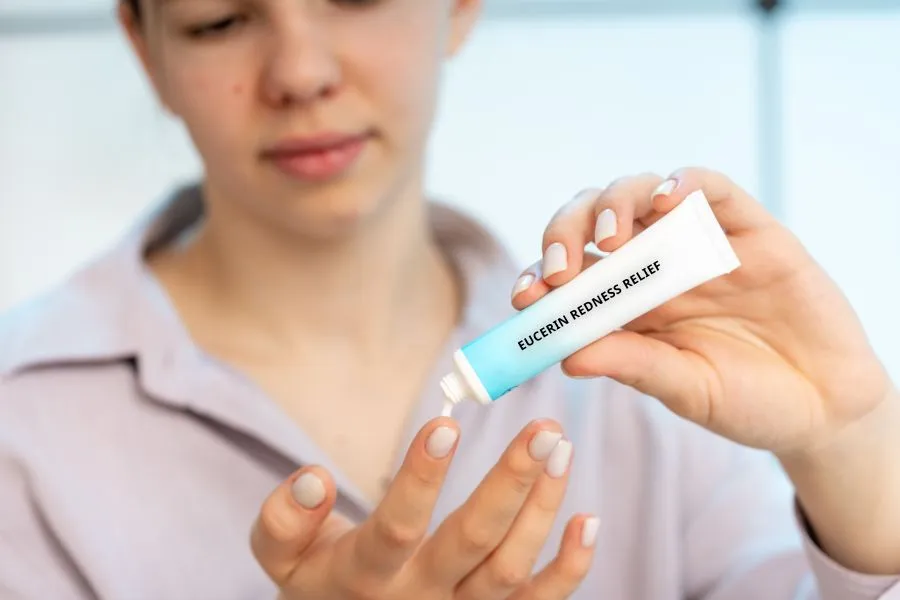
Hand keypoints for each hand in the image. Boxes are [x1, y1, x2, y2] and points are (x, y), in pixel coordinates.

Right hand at [250, 418, 597, 598]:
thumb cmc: (318, 583)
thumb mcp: (281, 558)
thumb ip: (285, 519)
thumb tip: (313, 478)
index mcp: (364, 577)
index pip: (396, 527)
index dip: (421, 478)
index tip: (447, 422)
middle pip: (472, 544)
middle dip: (510, 483)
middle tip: (544, 428)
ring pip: (510, 569)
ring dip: (542, 510)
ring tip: (561, 448)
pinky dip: (569, 569)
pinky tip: (586, 520)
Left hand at [512, 168, 894, 457]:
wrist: (827, 405)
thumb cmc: (749, 402)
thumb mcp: (686, 389)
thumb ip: (634, 365)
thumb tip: (567, 355)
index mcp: (627, 306)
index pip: (569, 276)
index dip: (540, 278)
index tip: (525, 298)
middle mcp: (653, 267)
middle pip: (593, 224)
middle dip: (565, 233)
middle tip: (560, 267)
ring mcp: (698, 243)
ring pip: (640, 194)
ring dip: (614, 205)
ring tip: (611, 238)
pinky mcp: (747, 227)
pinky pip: (709, 187)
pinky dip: (683, 183)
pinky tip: (665, 199)